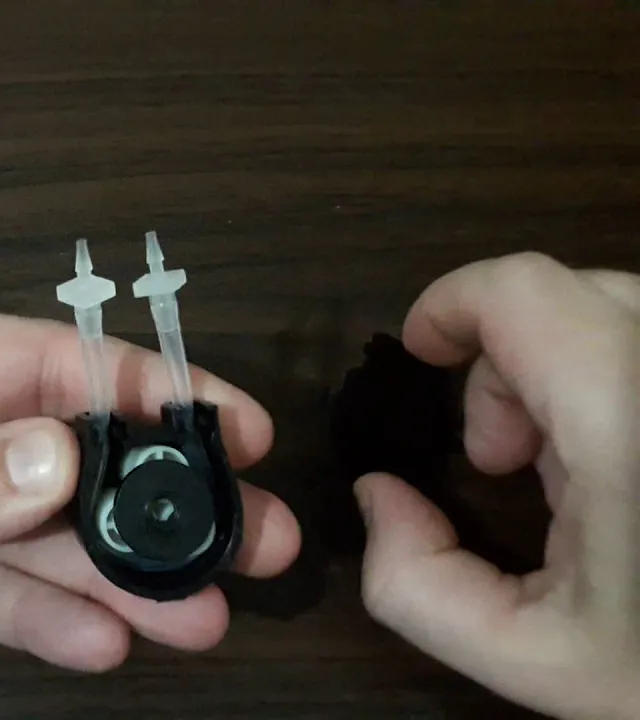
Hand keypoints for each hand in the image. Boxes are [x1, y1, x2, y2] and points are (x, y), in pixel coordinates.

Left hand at [0, 305, 300, 670]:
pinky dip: (43, 614)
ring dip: (117, 574)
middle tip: (253, 544)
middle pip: (64, 451)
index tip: (234, 430)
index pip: (42, 361)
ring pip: (41, 529)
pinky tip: (101, 644)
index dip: (144, 392)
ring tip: (198, 617)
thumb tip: (61, 457)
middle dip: (156, 500)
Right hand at [355, 253, 639, 718]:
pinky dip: (614, 383)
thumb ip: (413, 582)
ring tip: (567, 472)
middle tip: (502, 460)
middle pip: (567, 293)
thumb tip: (380, 494)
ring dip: (563, 372)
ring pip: (620, 311)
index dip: (449, 302)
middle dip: (504, 363)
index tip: (422, 357)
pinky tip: (622, 466)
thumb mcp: (530, 660)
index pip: (523, 291)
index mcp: (629, 425)